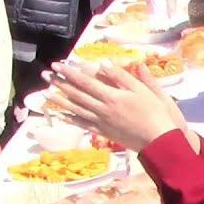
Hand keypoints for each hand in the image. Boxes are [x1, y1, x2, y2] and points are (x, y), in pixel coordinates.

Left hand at [46, 62, 182, 150]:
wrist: (158, 140)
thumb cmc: (154, 112)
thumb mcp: (142, 90)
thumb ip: (121, 76)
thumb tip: (103, 64)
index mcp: (111, 96)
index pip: (84, 81)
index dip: (69, 73)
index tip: (56, 65)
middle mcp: (102, 108)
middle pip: (76, 94)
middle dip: (59, 84)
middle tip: (45, 75)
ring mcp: (101, 122)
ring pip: (76, 109)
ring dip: (60, 100)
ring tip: (46, 93)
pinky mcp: (104, 132)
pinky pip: (83, 124)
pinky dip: (70, 119)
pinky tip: (61, 116)